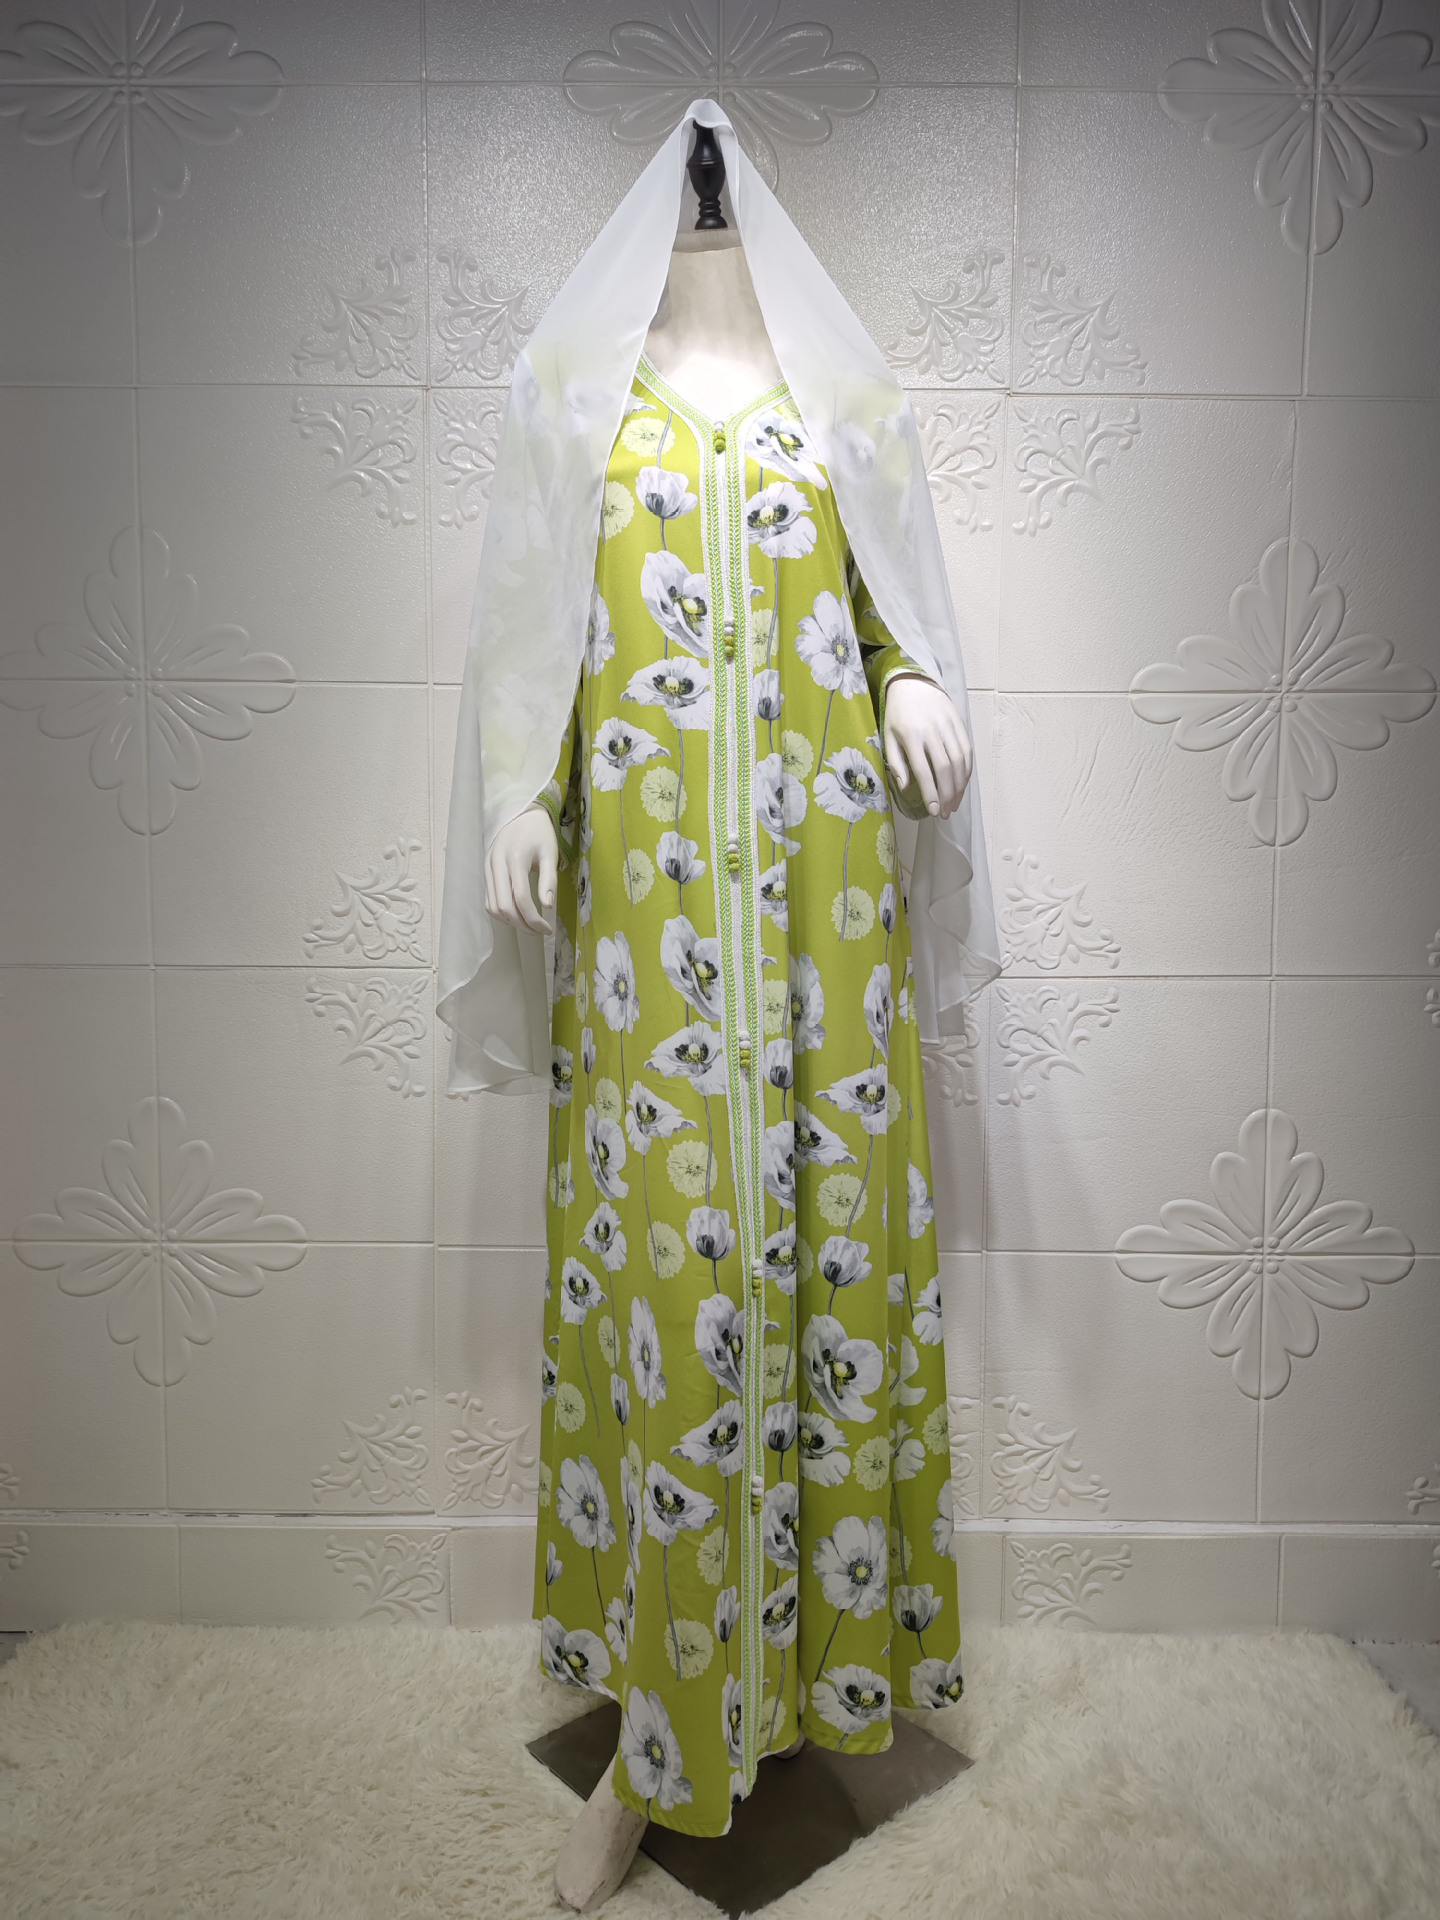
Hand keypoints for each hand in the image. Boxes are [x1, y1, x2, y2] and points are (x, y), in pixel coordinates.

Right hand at [485, 803, 558, 934]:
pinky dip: (501, 913)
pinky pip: (488, 900)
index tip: (547, 929)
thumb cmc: (539, 834)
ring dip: (511, 922)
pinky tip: (517, 915)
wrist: (520, 814)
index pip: (521, 897)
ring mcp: (487, 869)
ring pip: (493, 907)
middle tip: (539, 931)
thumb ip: (549, 881)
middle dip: (522, 925)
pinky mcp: (484, 872)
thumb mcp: (550, 854)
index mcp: (515, 857)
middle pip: (504, 906)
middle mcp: (496, 864)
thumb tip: (547, 907)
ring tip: (529, 925)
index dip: (534, 919)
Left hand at [882, 673, 972, 819]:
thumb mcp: (889, 738)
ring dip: (960, 786)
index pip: (924, 771)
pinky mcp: (960, 722)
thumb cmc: (898, 715)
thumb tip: (906, 788)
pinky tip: (963, 784)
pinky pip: (968, 750)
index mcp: (912, 736)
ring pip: (960, 761)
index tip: (934, 811)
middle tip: (945, 812)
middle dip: (948, 795)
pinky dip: (967, 770)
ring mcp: (949, 726)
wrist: (914, 683)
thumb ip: (896, 763)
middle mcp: (932, 731)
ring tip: (955, 803)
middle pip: (946, 769)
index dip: (931, 793)